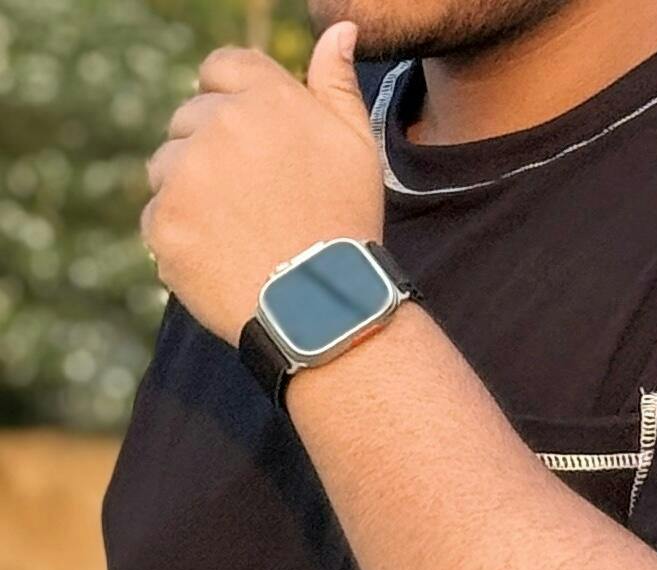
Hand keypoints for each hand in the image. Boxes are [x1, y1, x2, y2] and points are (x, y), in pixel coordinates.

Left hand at [142, 22, 383, 347]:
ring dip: (189, 193)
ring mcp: (185, 175)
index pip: (220, 68)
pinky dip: (180, 237)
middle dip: (210, 152)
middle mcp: (218, 125)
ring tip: (236, 233)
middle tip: (250, 203)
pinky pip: (157, 218)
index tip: (247, 142)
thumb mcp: (357, 147)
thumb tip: (337, 29)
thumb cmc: (345, 227)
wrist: (323, 311)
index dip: (230, 102)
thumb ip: (335, 83)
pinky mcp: (164, 223)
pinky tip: (220, 257)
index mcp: (264, 98)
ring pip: (166, 168)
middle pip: (188, 120)